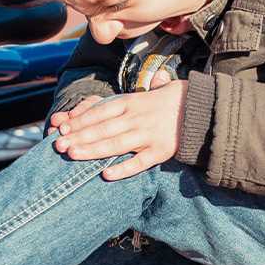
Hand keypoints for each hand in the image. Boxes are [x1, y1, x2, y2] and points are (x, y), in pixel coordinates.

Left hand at [48, 75, 185, 180]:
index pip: (100, 111)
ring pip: (116, 144)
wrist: (205, 109)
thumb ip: (131, 94)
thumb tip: (122, 91)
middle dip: (79, 137)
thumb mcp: (150, 90)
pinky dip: (123, 169)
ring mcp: (149, 135)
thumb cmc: (173, 100)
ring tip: (73, 155)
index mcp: (131, 101)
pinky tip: (107, 174)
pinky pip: (140, 162)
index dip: (80, 120)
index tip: (62, 129)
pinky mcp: (162, 151)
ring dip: (93, 151)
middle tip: (58, 146)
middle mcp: (137, 117)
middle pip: (103, 128)